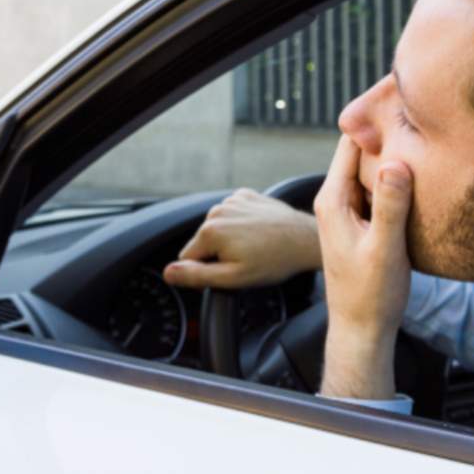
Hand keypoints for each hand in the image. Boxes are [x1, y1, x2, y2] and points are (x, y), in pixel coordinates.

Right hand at [162, 189, 320, 288]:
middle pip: (202, 241)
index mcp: (210, 231)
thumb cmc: (273, 261)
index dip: (206, 269)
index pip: (187, 258)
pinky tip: (257, 233)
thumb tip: (168, 273)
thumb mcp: (233, 278)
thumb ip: (196, 275)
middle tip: (245, 261)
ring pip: (217, 227)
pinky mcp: (246, 195)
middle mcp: (217, 211)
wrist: (305, 240)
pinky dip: (240, 224)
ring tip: (254, 247)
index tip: (229, 271)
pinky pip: (232, 214)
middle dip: (218, 253)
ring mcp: (232, 200)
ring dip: (229, 238)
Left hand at [315, 136, 412, 399]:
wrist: (362, 328)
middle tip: (423, 115)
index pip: (351, 142)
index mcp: (333, 199)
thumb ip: (390, 205)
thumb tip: (394, 161)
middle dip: (388, 135)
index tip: (403, 99)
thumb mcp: (385, 248)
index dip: (376, 119)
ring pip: (371, 170)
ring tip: (427, 138)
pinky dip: (395, 180)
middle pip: (361, 152)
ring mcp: (346, 209)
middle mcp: (335, 199)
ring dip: (393, 157)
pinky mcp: (360, 221)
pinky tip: (421, 177)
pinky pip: (377, 189)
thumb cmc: (371, 294)